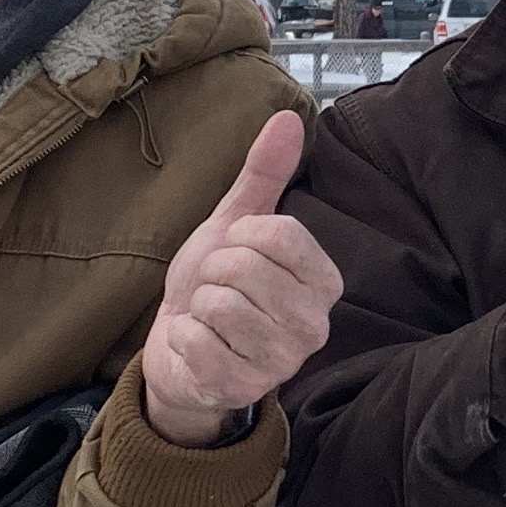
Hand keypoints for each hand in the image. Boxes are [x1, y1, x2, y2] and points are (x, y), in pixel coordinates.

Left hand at [138, 108, 340, 444]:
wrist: (181, 352)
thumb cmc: (216, 286)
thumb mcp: (236, 225)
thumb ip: (265, 174)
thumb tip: (289, 117)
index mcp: (324, 282)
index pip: (281, 234)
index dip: (241, 235)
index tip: (236, 250)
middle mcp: (314, 325)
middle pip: (246, 268)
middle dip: (214, 272)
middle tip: (217, 289)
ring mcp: (281, 362)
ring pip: (221, 304)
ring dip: (198, 307)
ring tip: (207, 318)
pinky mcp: (243, 389)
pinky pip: (198, 341)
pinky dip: (183, 338)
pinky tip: (196, 346)